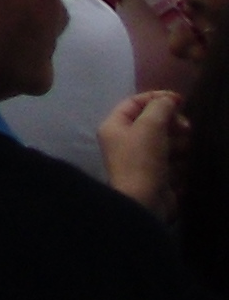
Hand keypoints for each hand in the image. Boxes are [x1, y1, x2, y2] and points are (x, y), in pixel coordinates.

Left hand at [102, 88, 186, 213]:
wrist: (144, 202)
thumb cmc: (142, 160)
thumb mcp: (150, 127)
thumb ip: (159, 108)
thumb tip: (168, 99)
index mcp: (114, 126)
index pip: (134, 103)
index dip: (156, 98)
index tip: (180, 100)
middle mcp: (124, 141)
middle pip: (151, 121)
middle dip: (170, 121)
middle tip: (186, 127)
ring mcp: (139, 159)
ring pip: (163, 140)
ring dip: (177, 140)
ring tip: (184, 146)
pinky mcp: (154, 174)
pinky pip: (169, 158)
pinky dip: (177, 157)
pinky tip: (182, 162)